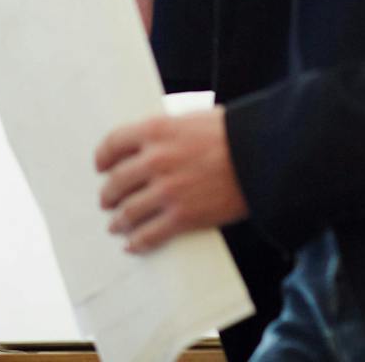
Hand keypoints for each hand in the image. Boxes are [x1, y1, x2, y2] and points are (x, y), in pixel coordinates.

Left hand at [96, 107, 247, 253]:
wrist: (264, 157)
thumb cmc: (233, 134)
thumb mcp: (191, 120)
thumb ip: (166, 133)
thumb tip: (151, 146)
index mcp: (155, 130)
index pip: (113, 143)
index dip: (102, 157)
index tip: (100, 167)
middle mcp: (155, 160)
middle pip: (116, 181)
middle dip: (108, 194)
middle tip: (106, 200)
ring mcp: (167, 190)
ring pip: (128, 211)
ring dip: (118, 221)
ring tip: (115, 225)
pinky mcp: (183, 216)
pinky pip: (150, 234)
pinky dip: (137, 242)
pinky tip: (132, 245)